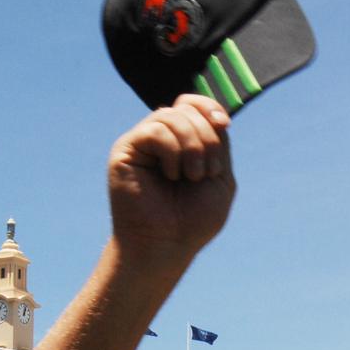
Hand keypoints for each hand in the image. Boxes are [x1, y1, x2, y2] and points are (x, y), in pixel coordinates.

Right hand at [108, 95, 234, 271]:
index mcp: (183, 143)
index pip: (193, 104)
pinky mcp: (126, 150)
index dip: (209, 106)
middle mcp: (161, 139)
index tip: (224, 125)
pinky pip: (155, 130)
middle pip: (187, 109)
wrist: (166, 245)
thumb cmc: (193, 221)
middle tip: (204, 173)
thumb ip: (218, 143)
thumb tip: (214, 114)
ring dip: (193, 146)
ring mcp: (143, 143)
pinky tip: (171, 175)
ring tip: (191, 177)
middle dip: (206, 138)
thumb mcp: (219, 177)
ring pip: (171, 116)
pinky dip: (172, 151)